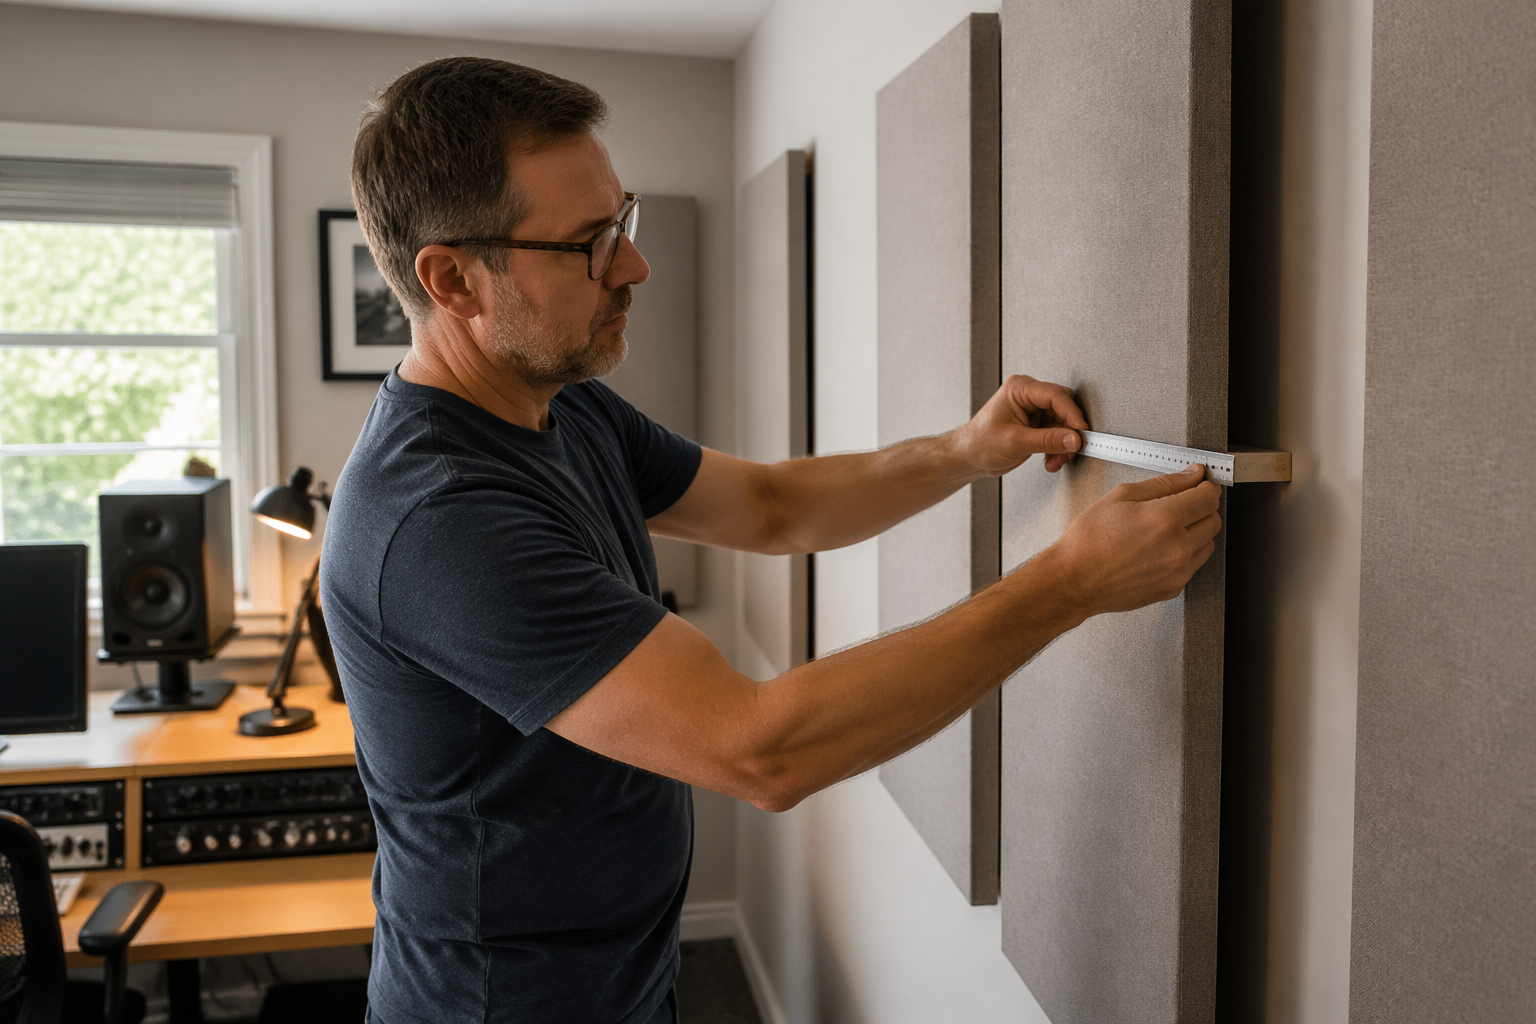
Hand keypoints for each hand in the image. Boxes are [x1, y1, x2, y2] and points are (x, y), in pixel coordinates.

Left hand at [952, 375, 1088, 476]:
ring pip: (1063, 423)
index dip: (1072, 414)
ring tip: (1055, 460)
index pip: (1056, 395)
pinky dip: (1057, 447)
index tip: (1081, 432)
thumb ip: (1047, 441)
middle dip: (1067, 432)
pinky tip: (1051, 459)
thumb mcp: (1015, 443)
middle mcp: (1027, 395)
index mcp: (1019, 389)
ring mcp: (1032, 409)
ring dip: (1063, 444)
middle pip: (1063, 408)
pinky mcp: (1036, 423)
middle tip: (1069, 450)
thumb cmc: (978, 443)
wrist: (968, 457)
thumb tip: (1074, 439)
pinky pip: (1057, 432)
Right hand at [1046, 464, 1221, 615]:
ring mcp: (1178, 571)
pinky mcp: (1173, 587)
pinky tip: (1159, 549)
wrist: (1074, 580)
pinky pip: (1193, 565)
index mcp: (1166, 518)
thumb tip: (1191, 475)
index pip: (1209, 497)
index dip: (1206, 485)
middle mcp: (1178, 546)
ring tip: (1165, 530)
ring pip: (1208, 543)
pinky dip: (1185, 553)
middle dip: (1201, 507)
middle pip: (1213, 519)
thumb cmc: (1089, 541)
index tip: (1200, 484)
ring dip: (1196, 532)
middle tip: (1180, 504)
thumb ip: (1164, 483)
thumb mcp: (1121, 496)